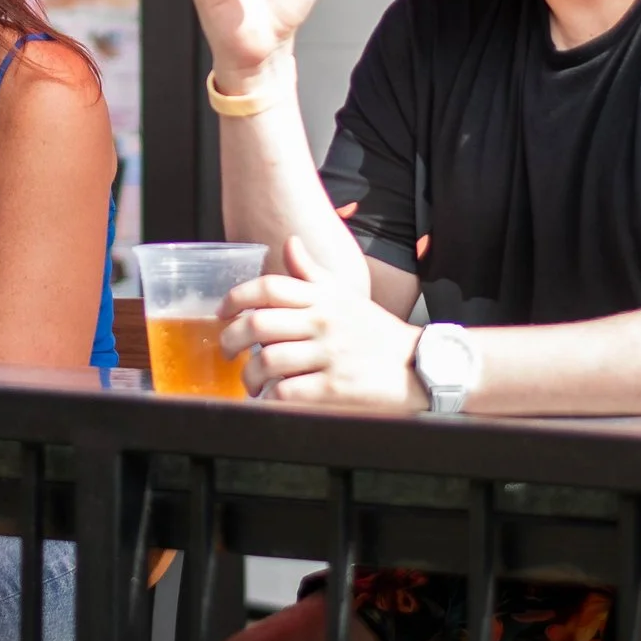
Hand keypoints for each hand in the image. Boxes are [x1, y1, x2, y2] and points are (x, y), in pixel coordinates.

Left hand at [223, 236, 422, 409]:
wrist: (418, 365)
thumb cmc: (376, 332)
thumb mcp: (345, 295)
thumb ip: (312, 273)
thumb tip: (290, 242)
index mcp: (322, 299)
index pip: (269, 287)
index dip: (237, 297)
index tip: (223, 312)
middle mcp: (323, 322)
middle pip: (258, 324)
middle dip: (231, 340)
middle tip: (227, 351)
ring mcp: (329, 354)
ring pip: (267, 361)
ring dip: (249, 375)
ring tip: (250, 382)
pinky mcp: (335, 387)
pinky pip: (287, 391)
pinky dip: (270, 398)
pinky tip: (269, 398)